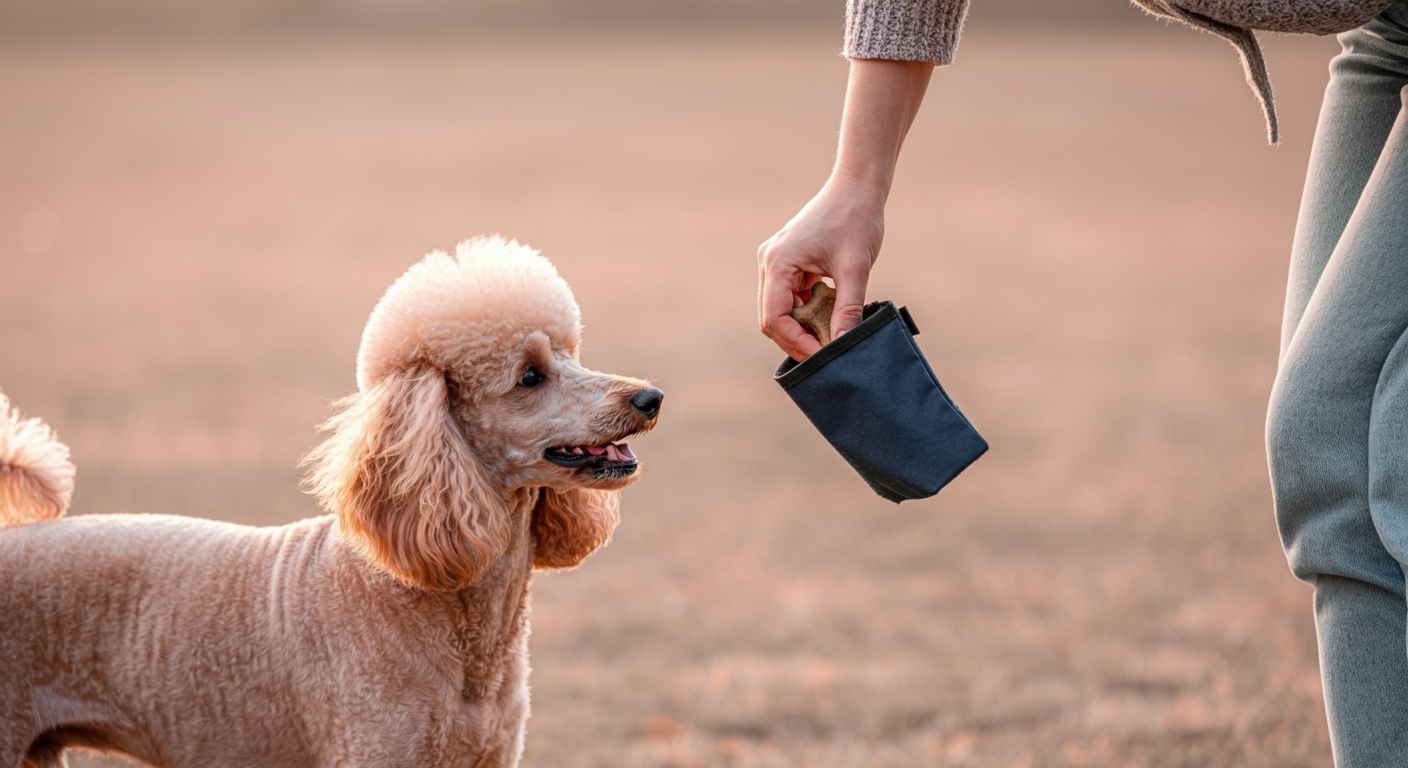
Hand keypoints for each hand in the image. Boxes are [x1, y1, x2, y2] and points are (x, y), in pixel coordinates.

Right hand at [755, 58, 932, 361]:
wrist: (858, 188)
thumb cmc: (856, 220)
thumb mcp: (856, 268)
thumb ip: (848, 309)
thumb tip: (842, 346)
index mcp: (778, 262)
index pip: (774, 318)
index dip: (796, 343)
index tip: (823, 355)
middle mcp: (769, 263)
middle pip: (771, 318)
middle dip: (797, 339)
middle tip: (826, 354)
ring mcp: (776, 262)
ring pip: (780, 311)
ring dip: (802, 327)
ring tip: (829, 337)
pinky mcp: (788, 263)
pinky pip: (790, 298)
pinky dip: (807, 312)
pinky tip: (829, 316)